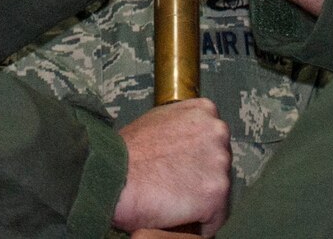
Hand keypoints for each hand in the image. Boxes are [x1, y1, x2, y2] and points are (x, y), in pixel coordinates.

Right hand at [113, 98, 230, 234]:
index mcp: (204, 111)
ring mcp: (219, 163)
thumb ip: (181, 127)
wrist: (114, 174)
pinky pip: (215, 217)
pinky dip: (200, 222)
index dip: (197, 158)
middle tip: (176, 185)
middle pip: (219, 163)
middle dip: (202, 176)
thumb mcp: (158, 120)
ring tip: (174, 201)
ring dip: (201, 199)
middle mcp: (217, 132)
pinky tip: (179, 217)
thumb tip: (186, 144)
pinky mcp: (216, 193)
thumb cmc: (128, 151)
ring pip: (218, 190)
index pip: (213, 140)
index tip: (183, 168)